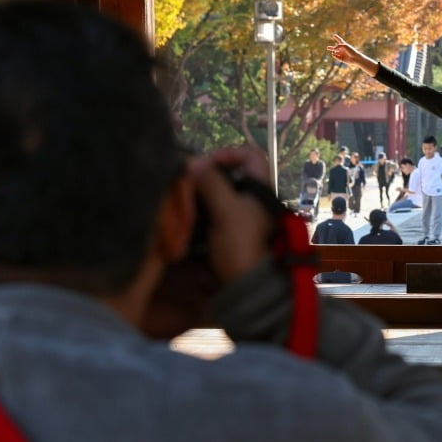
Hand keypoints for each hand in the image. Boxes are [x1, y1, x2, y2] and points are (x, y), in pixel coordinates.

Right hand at [188, 147, 272, 281]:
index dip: (229, 153)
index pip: (251, 155)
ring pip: (217, 193)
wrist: (246, 288)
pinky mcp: (226, 232)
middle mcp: (251, 199)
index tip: (207, 166)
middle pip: (229, 174)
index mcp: (260, 188)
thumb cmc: (241, 246)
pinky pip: (210, 211)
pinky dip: (197, 210)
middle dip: (205, 175)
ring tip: (181, 198)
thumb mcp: (226, 211)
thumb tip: (192, 161)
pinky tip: (183, 214)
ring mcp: (239, 216)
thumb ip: (211, 184)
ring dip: (198, 193)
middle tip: (186, 182)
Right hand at [327, 34, 375, 73]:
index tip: (334, 35)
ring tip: (334, 51)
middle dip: (331, 48)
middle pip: (335, 48)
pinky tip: (335, 54)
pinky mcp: (340, 58)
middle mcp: (342, 49)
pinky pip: (335, 56)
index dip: (337, 37)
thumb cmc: (351, 51)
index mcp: (343, 45)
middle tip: (327, 48)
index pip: (339, 40)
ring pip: (334, 53)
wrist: (355, 58)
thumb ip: (338, 46)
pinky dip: (334, 55)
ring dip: (333, 52)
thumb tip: (333, 49)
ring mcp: (341, 54)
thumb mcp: (344, 46)